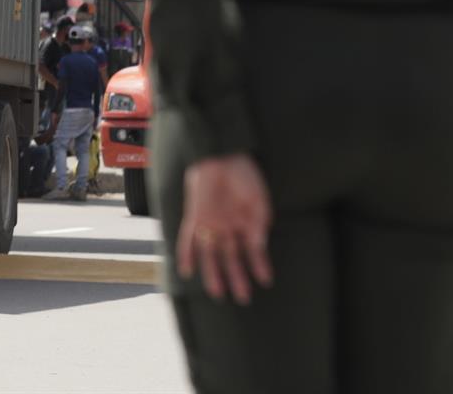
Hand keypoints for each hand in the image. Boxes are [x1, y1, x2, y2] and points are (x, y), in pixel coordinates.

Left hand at [176, 153, 273, 305]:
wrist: (222, 154)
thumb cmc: (245, 176)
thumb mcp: (259, 200)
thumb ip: (260, 224)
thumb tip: (260, 246)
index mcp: (245, 224)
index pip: (252, 252)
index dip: (259, 265)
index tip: (265, 281)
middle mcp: (227, 228)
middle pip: (231, 258)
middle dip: (236, 277)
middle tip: (243, 297)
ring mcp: (210, 224)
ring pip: (210, 255)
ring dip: (213, 273)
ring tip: (218, 293)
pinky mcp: (194, 217)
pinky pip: (187, 239)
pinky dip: (186, 255)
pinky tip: (187, 271)